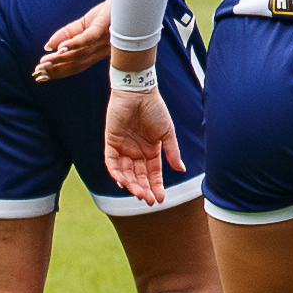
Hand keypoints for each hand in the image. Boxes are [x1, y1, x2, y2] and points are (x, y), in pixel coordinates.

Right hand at [35, 1, 115, 80]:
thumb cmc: (111, 10)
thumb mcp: (86, 22)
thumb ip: (68, 35)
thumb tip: (48, 46)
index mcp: (96, 50)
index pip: (74, 65)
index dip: (57, 72)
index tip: (40, 78)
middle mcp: (99, 49)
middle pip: (75, 63)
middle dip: (55, 70)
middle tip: (38, 75)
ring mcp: (102, 40)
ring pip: (78, 53)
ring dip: (59, 59)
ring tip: (44, 64)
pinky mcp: (103, 27)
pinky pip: (87, 39)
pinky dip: (73, 45)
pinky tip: (60, 49)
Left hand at [104, 80, 182, 206]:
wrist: (138, 92)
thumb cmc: (155, 109)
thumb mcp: (167, 133)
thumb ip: (172, 152)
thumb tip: (181, 169)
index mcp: (150, 151)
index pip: (153, 174)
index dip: (157, 186)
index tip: (160, 199)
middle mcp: (136, 152)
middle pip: (138, 176)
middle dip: (143, 189)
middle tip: (147, 200)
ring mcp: (123, 148)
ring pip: (125, 173)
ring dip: (130, 184)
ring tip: (138, 193)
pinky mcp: (111, 143)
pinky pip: (111, 162)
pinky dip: (115, 172)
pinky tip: (122, 182)